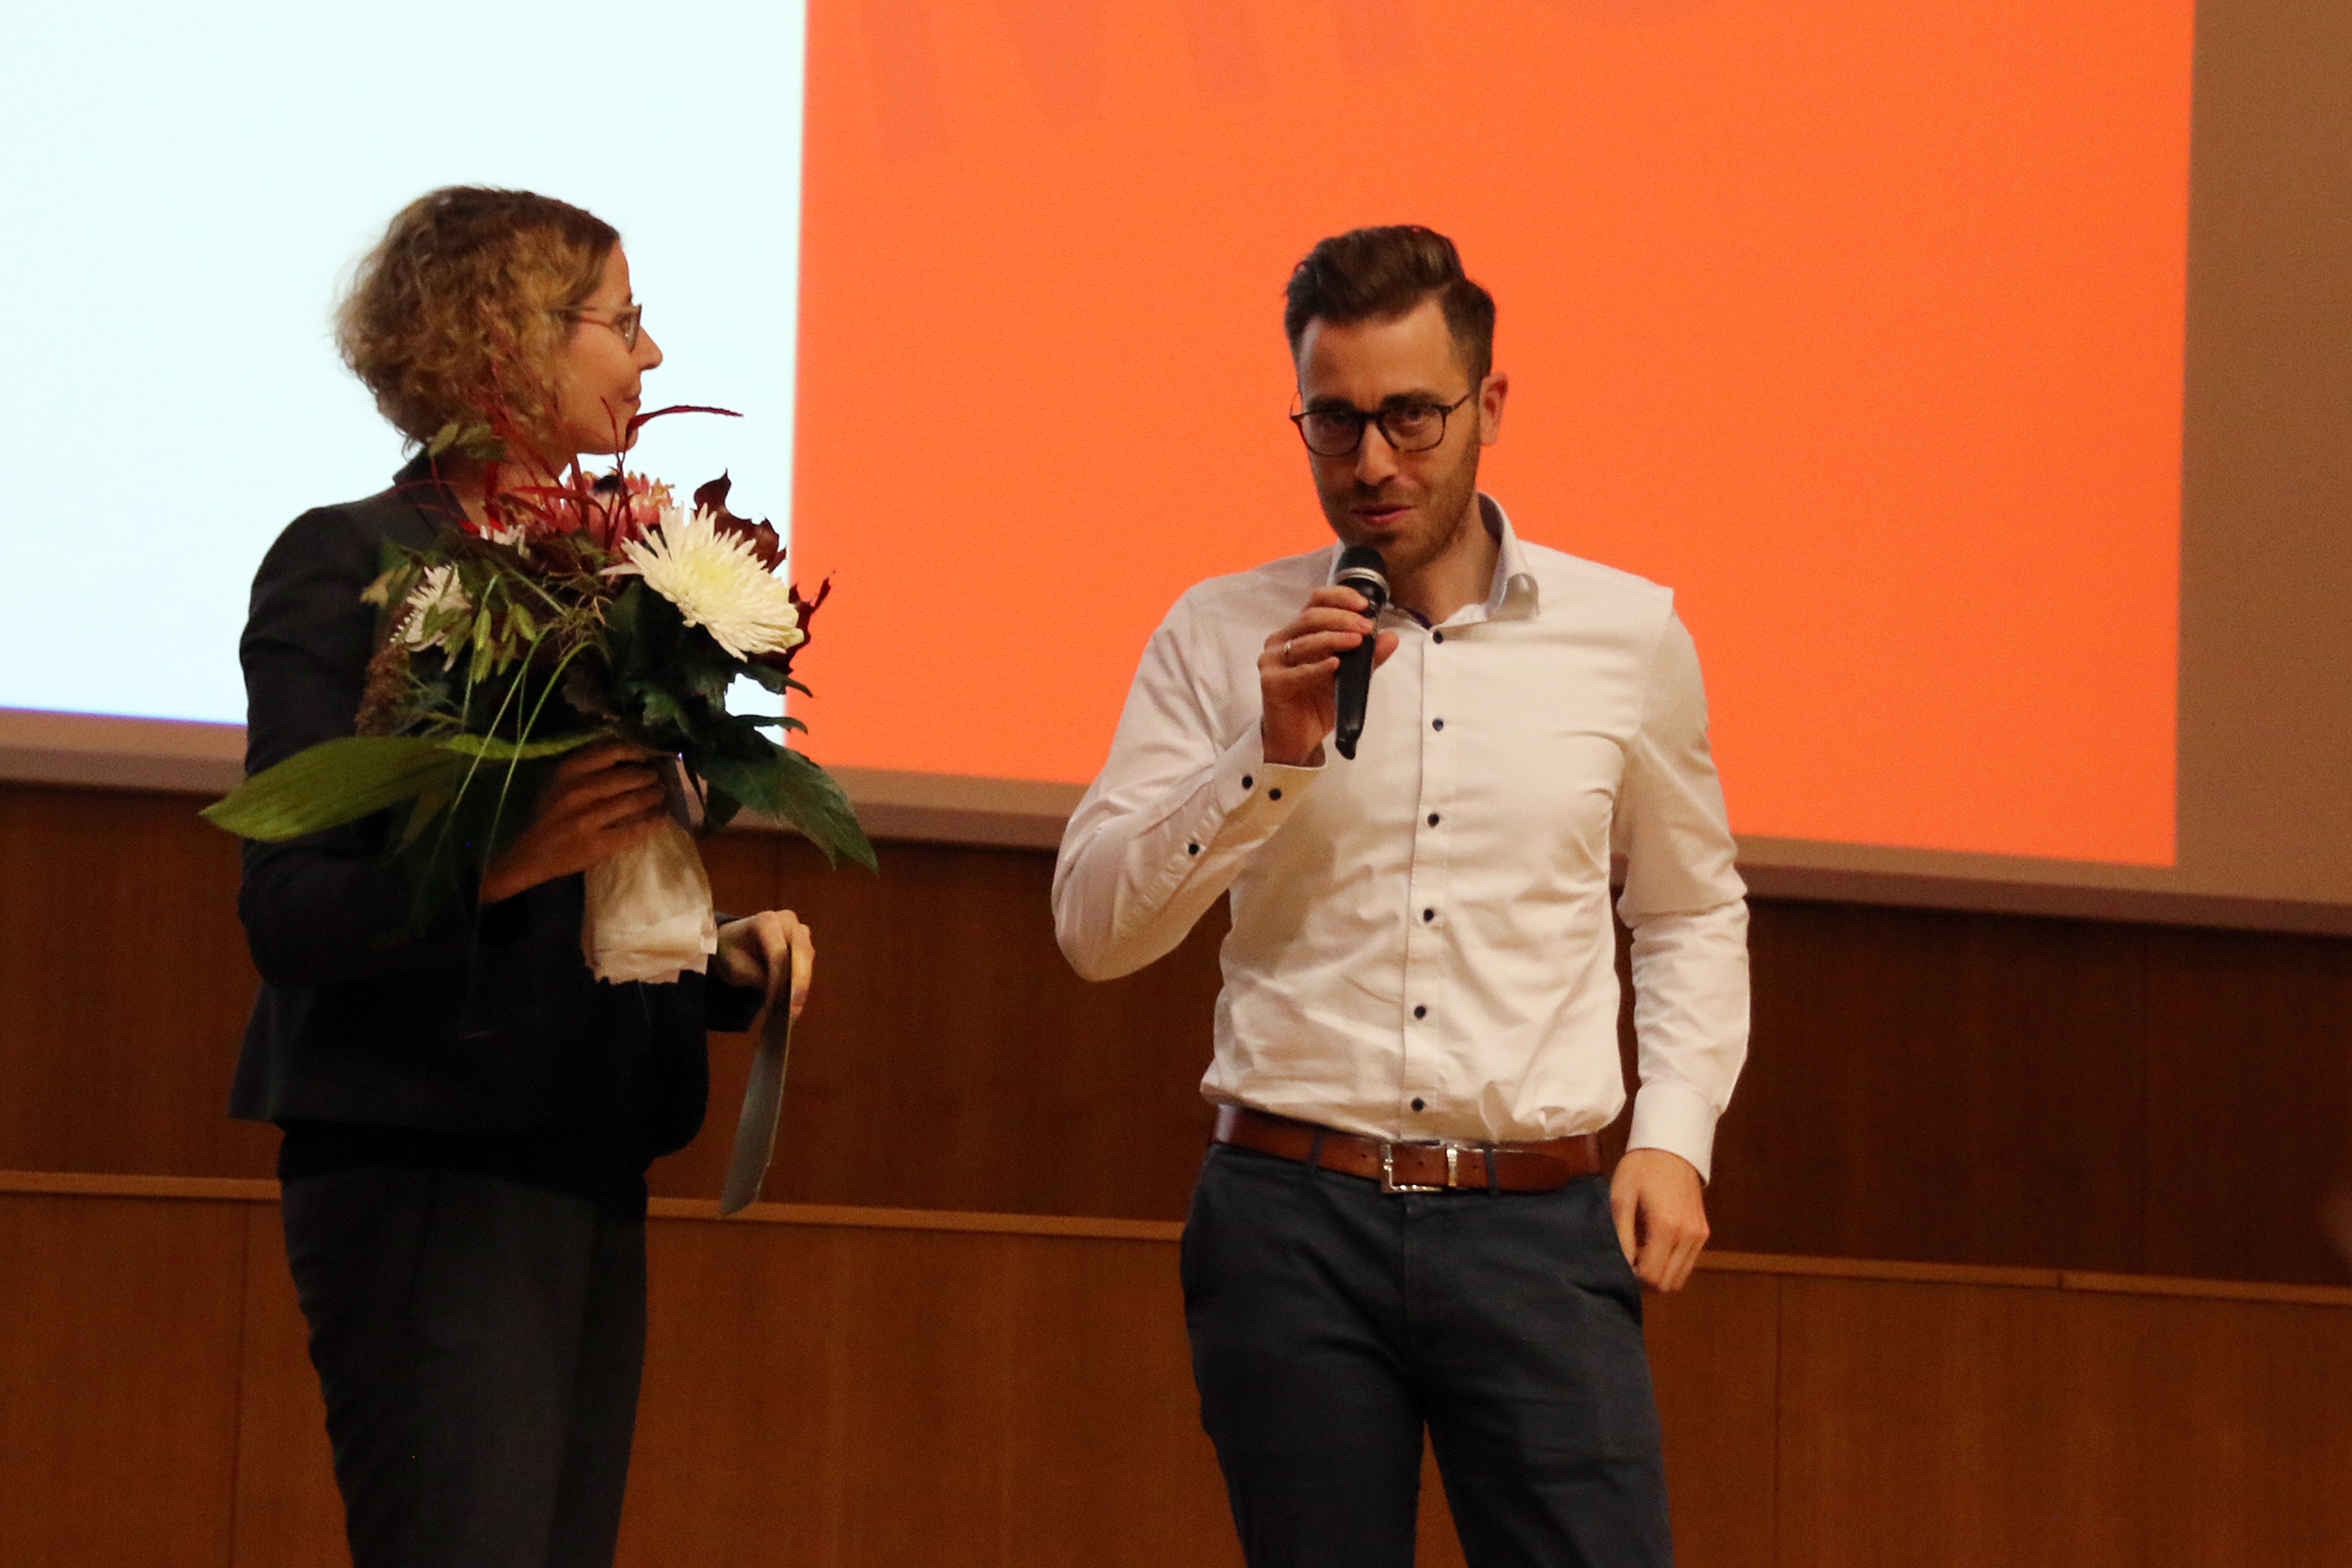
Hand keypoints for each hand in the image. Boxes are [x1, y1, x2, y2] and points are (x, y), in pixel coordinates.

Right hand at [478, 742, 666, 905]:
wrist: (528, 854)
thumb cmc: (547, 815)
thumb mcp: (559, 782)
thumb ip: (587, 767)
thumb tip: (627, 756)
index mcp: (569, 771)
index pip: (612, 751)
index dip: (637, 752)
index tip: (648, 756)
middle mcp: (580, 790)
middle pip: (630, 776)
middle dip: (651, 776)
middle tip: (659, 779)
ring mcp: (589, 818)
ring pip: (636, 801)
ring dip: (656, 797)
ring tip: (663, 796)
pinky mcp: (598, 843)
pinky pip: (636, 829)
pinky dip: (654, 821)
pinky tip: (663, 818)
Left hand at [715, 909, 813, 1021]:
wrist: (732, 941)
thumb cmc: (731, 952)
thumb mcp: (736, 966)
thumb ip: (759, 977)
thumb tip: (782, 994)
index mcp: (765, 921)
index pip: (778, 953)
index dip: (778, 979)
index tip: (772, 1004)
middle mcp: (787, 921)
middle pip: (801, 952)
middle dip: (799, 983)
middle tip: (794, 1011)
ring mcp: (798, 931)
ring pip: (807, 959)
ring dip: (802, 985)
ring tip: (794, 1012)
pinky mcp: (804, 944)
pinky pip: (807, 965)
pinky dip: (801, 984)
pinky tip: (794, 1004)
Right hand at [1258, 585, 1399, 766]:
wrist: (1298, 738)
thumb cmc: (1317, 704)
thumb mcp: (1349, 677)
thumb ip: (1367, 657)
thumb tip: (1391, 637)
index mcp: (1298, 632)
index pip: (1316, 602)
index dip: (1340, 598)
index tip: (1365, 605)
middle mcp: (1282, 641)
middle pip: (1311, 616)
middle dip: (1342, 619)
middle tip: (1366, 627)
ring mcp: (1273, 660)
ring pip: (1305, 640)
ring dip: (1334, 638)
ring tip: (1357, 642)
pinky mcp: (1271, 682)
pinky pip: (1297, 671)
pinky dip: (1318, 667)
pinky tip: (1335, 665)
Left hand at [1609, 1147, 1709, 1292]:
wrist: (1671, 1147)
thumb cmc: (1641, 1169)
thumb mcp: (1621, 1197)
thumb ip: (1622, 1235)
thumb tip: (1622, 1267)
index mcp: (1666, 1227)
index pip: (1651, 1276)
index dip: (1633, 1277)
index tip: (1622, 1262)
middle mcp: (1688, 1236)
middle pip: (1668, 1284)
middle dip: (1646, 1280)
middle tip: (1631, 1260)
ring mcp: (1699, 1235)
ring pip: (1680, 1278)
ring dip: (1660, 1273)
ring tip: (1642, 1252)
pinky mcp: (1703, 1232)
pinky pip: (1688, 1263)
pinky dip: (1671, 1264)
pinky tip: (1656, 1246)